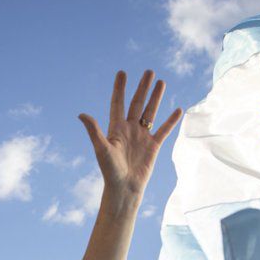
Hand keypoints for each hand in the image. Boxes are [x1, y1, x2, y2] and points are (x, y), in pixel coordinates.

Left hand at [78, 70, 182, 200]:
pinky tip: (178, 109)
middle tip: (149, 71)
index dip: (120, 88)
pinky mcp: (154, 146)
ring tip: (161, 82)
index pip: (118, 103)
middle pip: (137, 103)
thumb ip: (93, 130)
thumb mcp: (101, 148)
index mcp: (116, 128)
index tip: (122, 72)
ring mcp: (142, 137)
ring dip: (156, 98)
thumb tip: (81, 114)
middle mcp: (129, 129)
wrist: (124, 188)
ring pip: (150, 112)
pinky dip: (171, 120)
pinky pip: (164, 130)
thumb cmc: (110, 171)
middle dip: (142, 87)